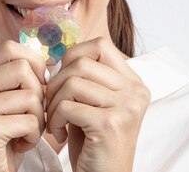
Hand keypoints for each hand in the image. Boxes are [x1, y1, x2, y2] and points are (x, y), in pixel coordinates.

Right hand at [0, 40, 46, 171]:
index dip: (34, 64)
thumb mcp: (9, 103)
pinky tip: (20, 145)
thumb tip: (49, 59)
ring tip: (24, 132)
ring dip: (38, 118)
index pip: (10, 48)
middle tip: (31, 116)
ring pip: (30, 95)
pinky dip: (33, 136)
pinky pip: (29, 120)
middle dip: (38, 93)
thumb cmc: (4, 142)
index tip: (38, 87)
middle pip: (23, 68)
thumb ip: (20, 78)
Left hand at [45, 36, 150, 171]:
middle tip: (53, 105)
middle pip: (82, 62)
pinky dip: (54, 119)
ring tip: (56, 121)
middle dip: (56, 83)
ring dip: (53, 103)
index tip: (63, 81)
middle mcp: (135, 92)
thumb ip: (84, 78)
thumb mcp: (93, 103)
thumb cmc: (93, 143)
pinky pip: (67, 106)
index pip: (100, 45)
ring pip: (72, 82)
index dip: (73, 57)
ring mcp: (126, 107)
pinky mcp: (110, 124)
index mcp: (134, 83)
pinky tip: (59, 133)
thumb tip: (56, 55)